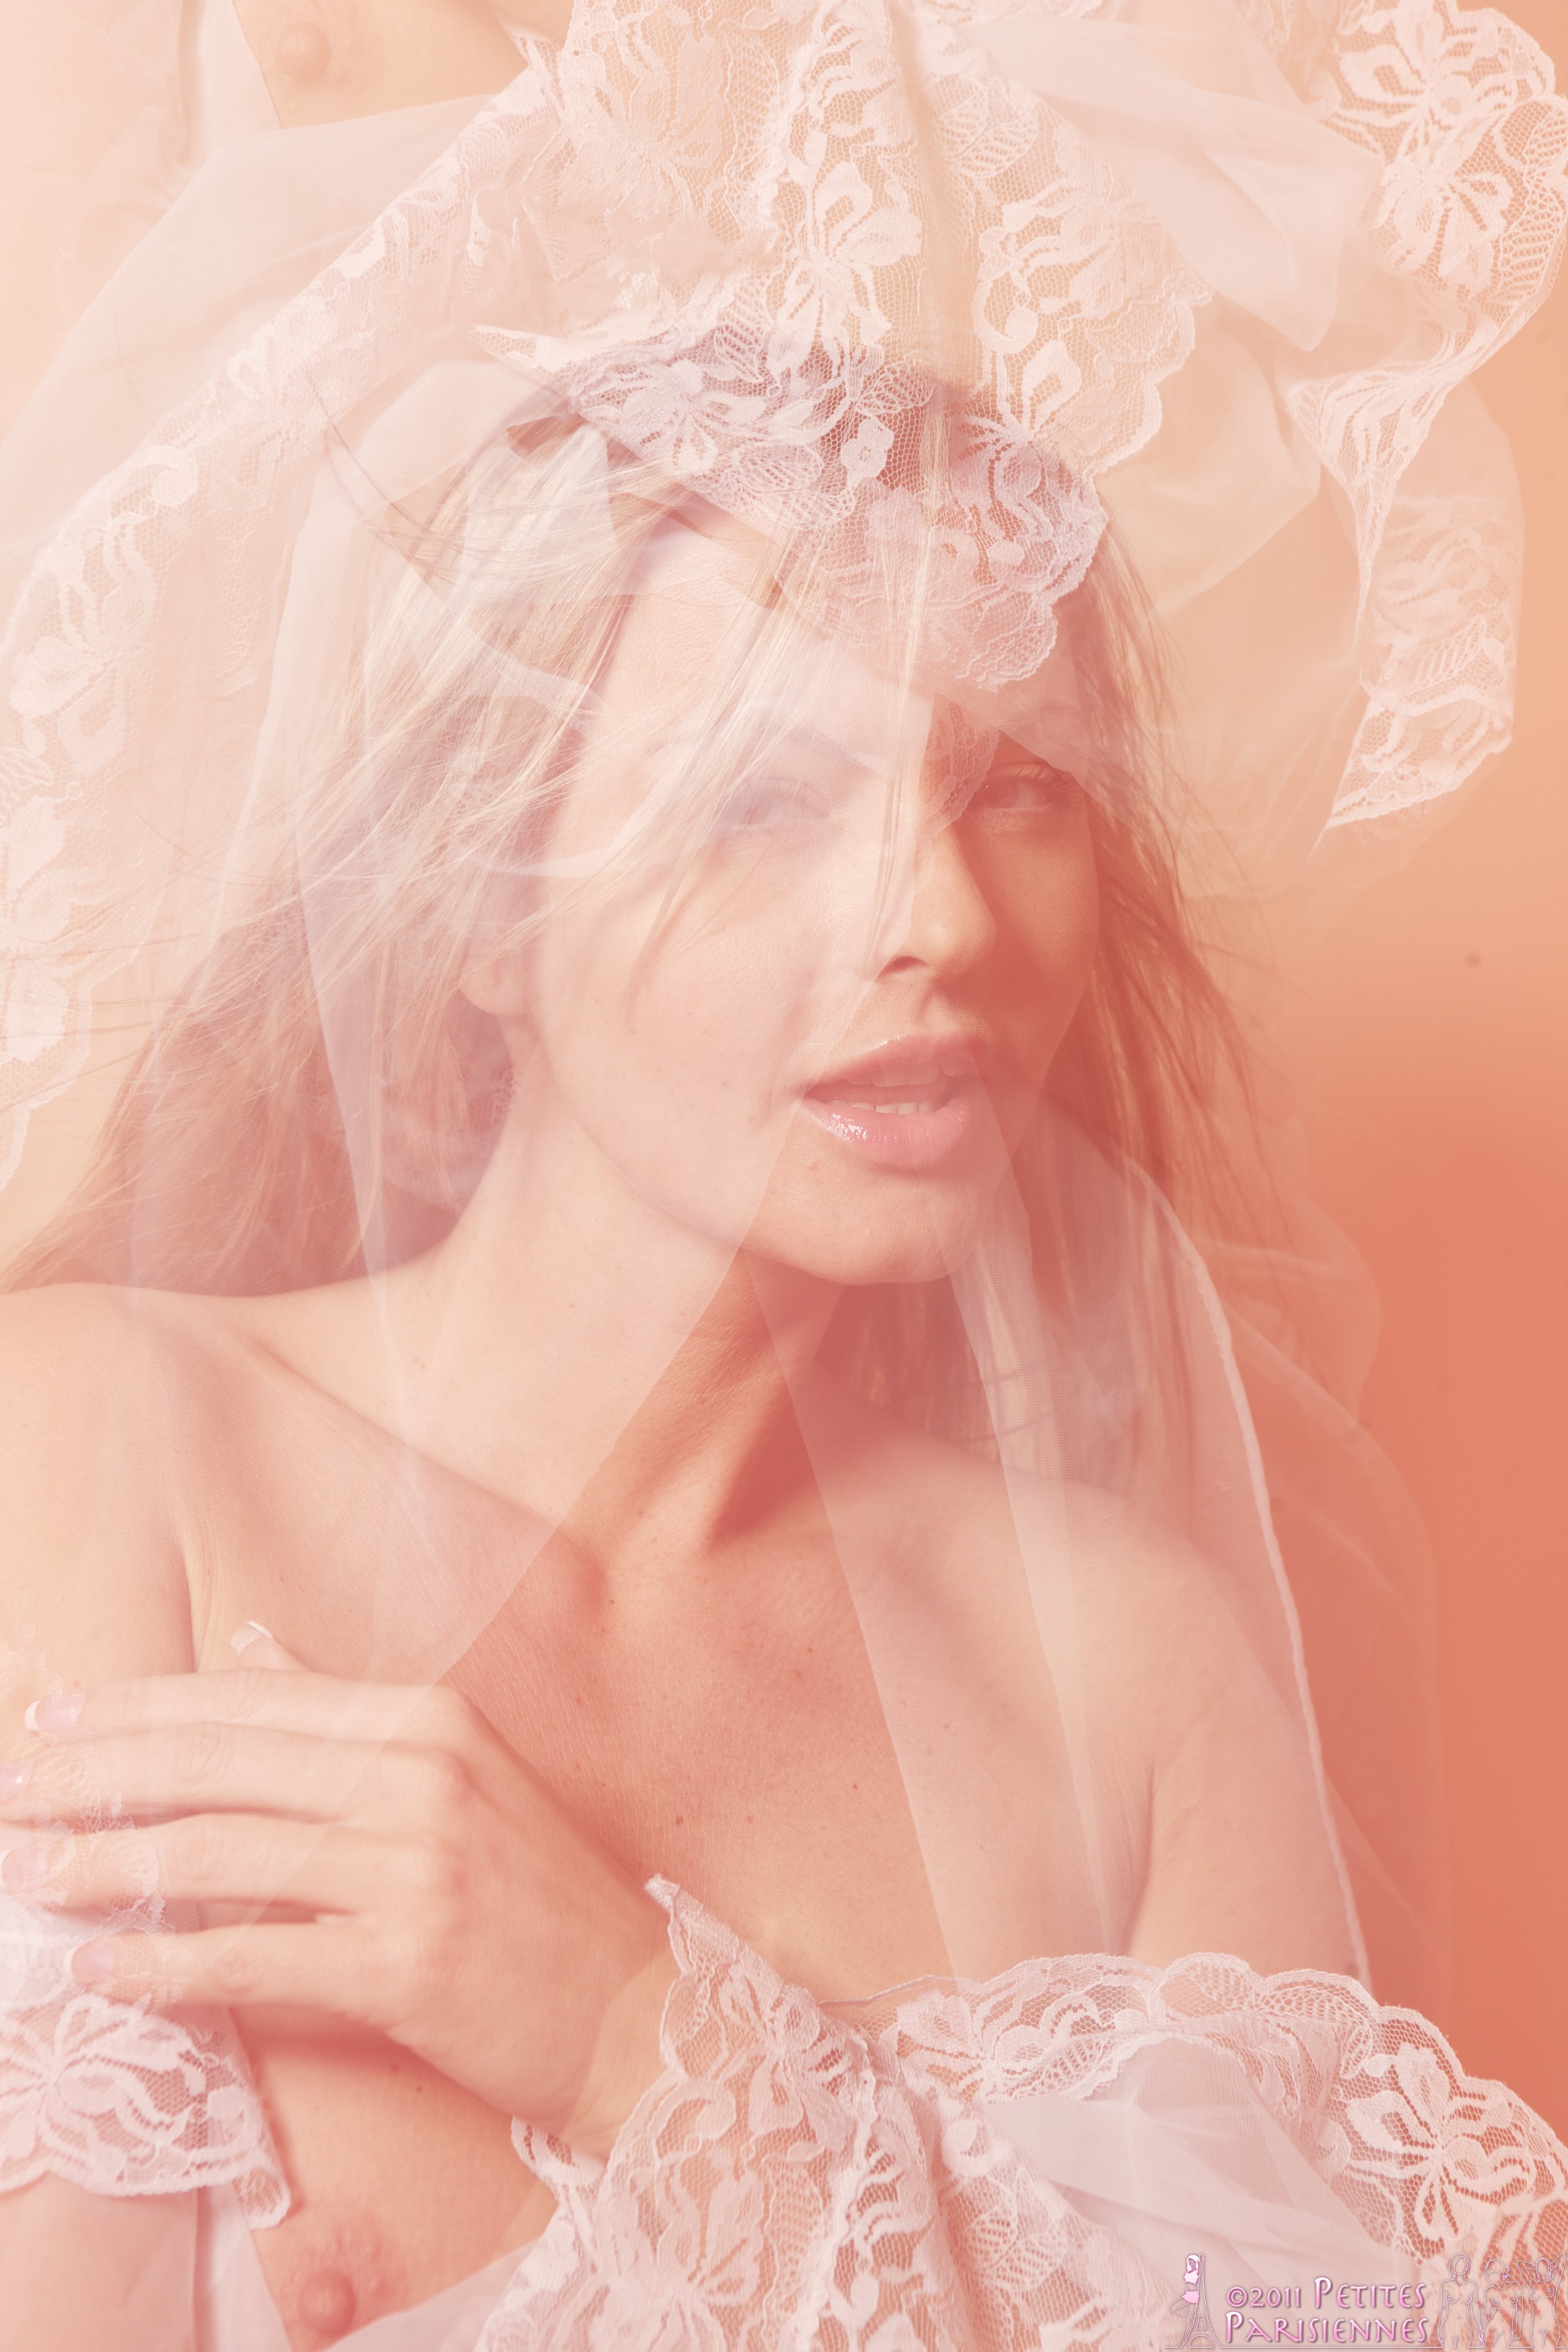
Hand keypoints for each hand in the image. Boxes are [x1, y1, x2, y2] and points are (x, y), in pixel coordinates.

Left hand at [0, 1643, 676, 2158]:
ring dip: (114, 1867)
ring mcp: (418, 1868)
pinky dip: (168, 1966)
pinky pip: (257, 1957)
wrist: (637, 2008)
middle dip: (103, 1772)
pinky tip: (106, 1968)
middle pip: (224, 1762)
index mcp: (430, 1718)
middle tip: (18, 1785)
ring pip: (227, 1856)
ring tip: (39, 1875)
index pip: (252, 1697)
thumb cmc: (539, 1895)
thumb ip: (351, 1713)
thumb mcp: (463, 1772)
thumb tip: (252, 1643)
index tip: (55, 1715)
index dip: (141, 1706)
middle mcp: (422, 1775)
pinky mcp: (407, 1965)